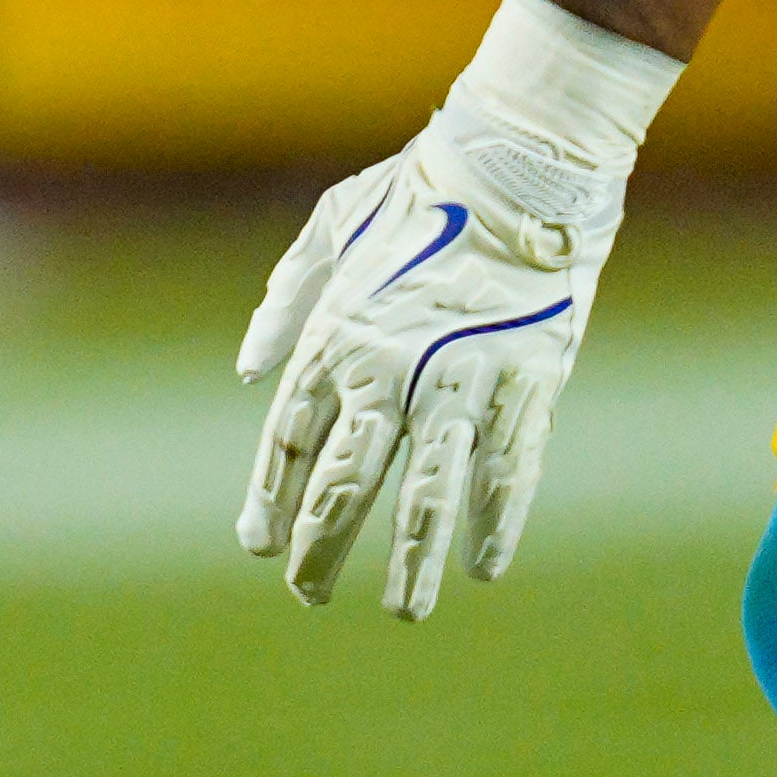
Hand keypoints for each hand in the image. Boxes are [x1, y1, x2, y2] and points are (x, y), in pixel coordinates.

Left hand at [236, 5, 671, 613]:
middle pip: (345, 481)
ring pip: (427, 492)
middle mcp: (389, 369)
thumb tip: (249, 369)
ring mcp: (460, 381)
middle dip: (322, 546)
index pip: (291, 440)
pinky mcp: (527, 382)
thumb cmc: (417, 190)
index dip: (271, 500)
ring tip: (401, 612)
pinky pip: (508, 467)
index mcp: (336, 336)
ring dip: (410, 560)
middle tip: (306, 595)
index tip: (259, 549)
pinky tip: (485, 564)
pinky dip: (496, 519)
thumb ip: (287, 301)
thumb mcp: (330, 230)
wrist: (515, 164)